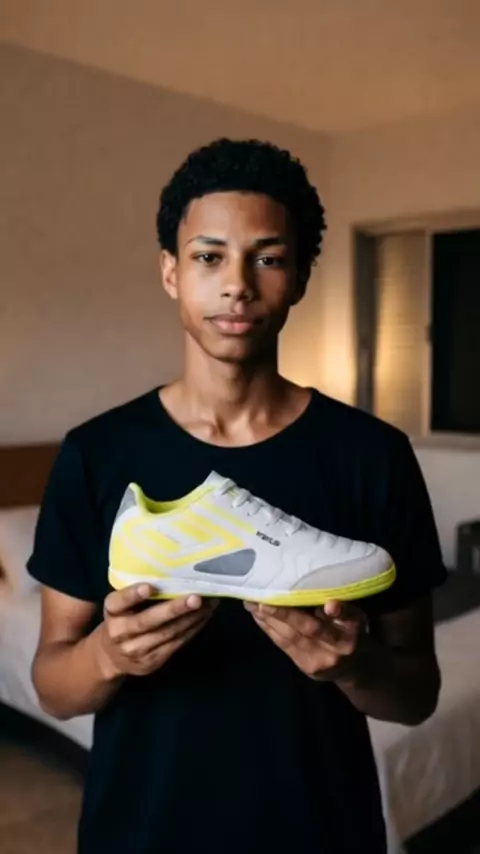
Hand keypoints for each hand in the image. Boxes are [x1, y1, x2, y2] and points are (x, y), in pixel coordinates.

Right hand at [97, 583, 216, 678]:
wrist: (112, 656)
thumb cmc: (123, 618)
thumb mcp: (121, 605)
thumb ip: (137, 593)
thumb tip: (175, 573)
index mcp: (111, 611)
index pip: (119, 601)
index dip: (133, 594)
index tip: (150, 587)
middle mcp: (119, 632)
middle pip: (147, 621)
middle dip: (174, 609)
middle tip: (196, 598)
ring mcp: (135, 650)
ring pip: (166, 633)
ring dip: (191, 618)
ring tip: (209, 604)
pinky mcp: (151, 661)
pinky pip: (175, 643)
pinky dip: (192, 629)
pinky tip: (204, 617)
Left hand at [244, 600, 367, 680]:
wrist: (352, 667)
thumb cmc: (350, 631)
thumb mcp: (355, 616)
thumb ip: (343, 608)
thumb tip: (327, 602)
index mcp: (353, 629)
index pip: (347, 618)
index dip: (338, 611)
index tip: (329, 605)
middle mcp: (338, 646)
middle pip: (310, 629)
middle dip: (284, 614)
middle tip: (261, 600)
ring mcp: (319, 659)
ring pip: (291, 637)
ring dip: (268, 619)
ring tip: (251, 604)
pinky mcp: (304, 666)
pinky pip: (283, 645)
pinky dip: (268, 628)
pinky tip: (257, 616)